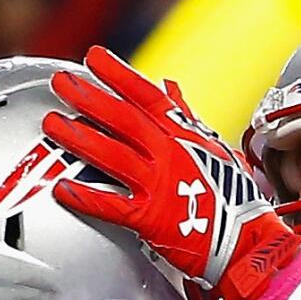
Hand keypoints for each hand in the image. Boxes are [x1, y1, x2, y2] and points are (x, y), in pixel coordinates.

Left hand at [45, 47, 299, 299]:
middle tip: (62, 83)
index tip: (94, 58)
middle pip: (125, 119)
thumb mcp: (215, 148)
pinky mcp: (151, 219)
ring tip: (53, 124)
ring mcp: (160, 185)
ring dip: (81, 139)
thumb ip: (185, 118)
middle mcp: (170, 155)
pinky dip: (86, 197)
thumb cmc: (233, 198)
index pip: (148, 97)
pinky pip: (113, 205)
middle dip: (91, 98)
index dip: (119, 75)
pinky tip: (62, 188)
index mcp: (184, 137)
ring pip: (114, 155)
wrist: (247, 241)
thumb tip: (168, 88)